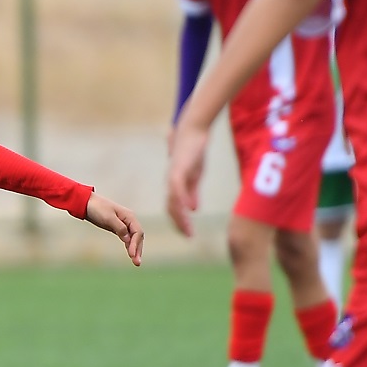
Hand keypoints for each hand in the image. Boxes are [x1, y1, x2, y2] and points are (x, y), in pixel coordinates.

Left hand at [85, 193, 143, 266]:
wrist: (86, 203)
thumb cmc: (97, 208)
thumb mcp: (108, 217)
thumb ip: (119, 227)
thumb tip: (128, 239)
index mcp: (129, 216)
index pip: (137, 232)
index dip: (135, 244)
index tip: (131, 254)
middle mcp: (129, 220)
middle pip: (138, 237)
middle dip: (138, 250)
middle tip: (137, 263)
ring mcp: (124, 224)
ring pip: (133, 239)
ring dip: (135, 250)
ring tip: (136, 262)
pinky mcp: (118, 228)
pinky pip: (127, 239)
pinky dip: (129, 246)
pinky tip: (130, 255)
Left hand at [166, 120, 209, 236]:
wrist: (194, 130)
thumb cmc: (194, 151)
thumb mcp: (195, 175)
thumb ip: (192, 192)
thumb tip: (192, 209)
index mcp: (175, 185)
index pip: (173, 207)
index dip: (179, 221)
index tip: (187, 233)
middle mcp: (171, 182)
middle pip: (171, 207)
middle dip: (179, 223)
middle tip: (187, 236)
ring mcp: (173, 175)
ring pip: (172, 200)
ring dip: (179, 216)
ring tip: (188, 228)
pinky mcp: (178, 168)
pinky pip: (177, 187)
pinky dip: (180, 200)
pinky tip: (186, 210)